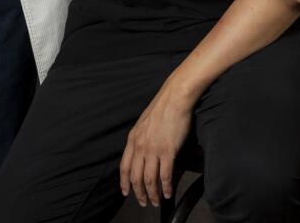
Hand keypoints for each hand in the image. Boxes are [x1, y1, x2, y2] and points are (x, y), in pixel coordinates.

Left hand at [119, 83, 193, 206]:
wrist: (175, 97)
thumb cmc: (163, 107)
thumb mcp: (144, 123)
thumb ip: (141, 137)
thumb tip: (143, 150)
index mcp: (133, 139)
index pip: (124, 167)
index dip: (124, 182)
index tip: (126, 192)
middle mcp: (140, 146)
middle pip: (135, 177)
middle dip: (138, 193)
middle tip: (143, 202)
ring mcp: (153, 149)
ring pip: (149, 179)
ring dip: (152, 193)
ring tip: (155, 201)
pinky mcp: (168, 150)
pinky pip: (164, 175)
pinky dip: (165, 187)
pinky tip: (167, 192)